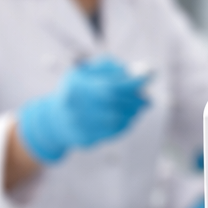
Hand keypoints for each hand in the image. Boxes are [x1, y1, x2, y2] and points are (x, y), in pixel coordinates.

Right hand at [17, 57, 149, 163]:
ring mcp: (80, 125)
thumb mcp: (87, 72)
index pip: (110, 86)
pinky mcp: (87, 139)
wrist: (57, 121)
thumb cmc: (78, 90)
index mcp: (76, 86)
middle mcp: (76, 107)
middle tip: (148, 98)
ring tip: (136, 106)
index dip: (133, 83)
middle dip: (136, 99)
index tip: (151, 75)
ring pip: (118, 119)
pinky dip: (127, 123)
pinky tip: (126, 117)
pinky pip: (116, 132)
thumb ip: (111, 68)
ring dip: (133, 112)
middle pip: (115, 103)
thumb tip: (138, 70)